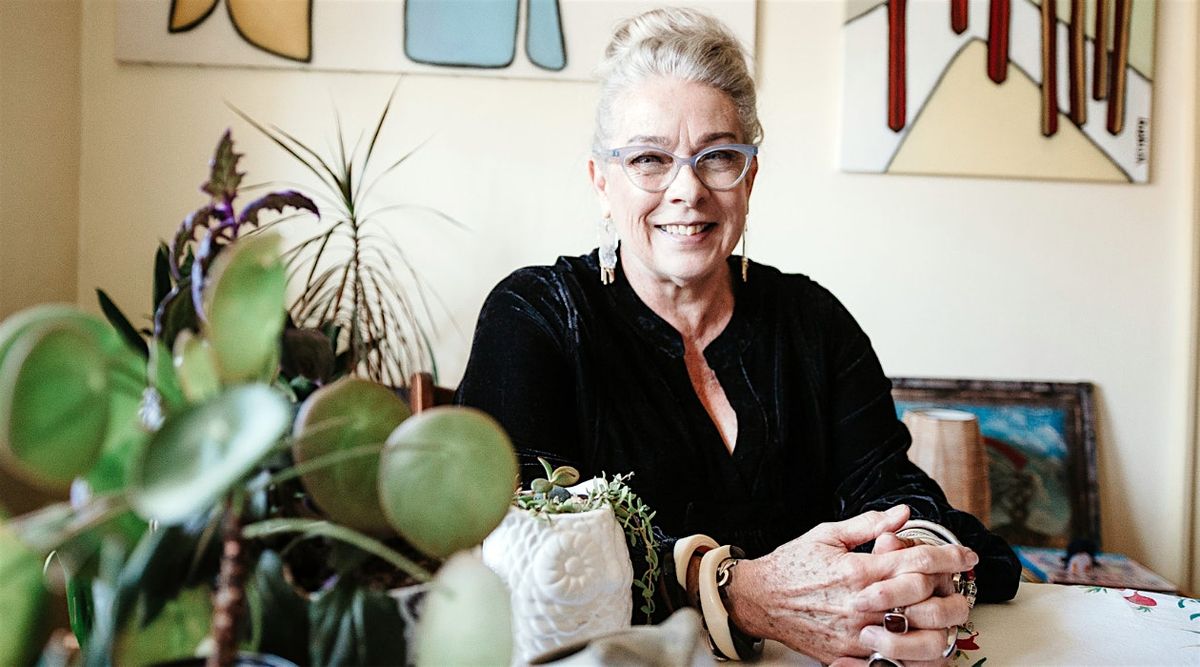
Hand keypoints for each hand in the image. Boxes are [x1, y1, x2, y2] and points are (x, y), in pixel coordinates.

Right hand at [724, 505, 976, 663]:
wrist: (759, 599)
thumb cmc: (793, 565)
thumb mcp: (827, 534)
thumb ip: (869, 525)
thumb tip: (903, 513)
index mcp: (856, 570)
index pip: (917, 561)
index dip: (949, 556)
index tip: (967, 555)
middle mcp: (859, 604)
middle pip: (924, 602)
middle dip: (955, 595)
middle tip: (966, 591)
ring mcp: (854, 634)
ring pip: (914, 640)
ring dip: (941, 631)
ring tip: (950, 622)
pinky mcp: (846, 657)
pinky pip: (888, 664)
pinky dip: (913, 659)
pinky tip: (924, 647)